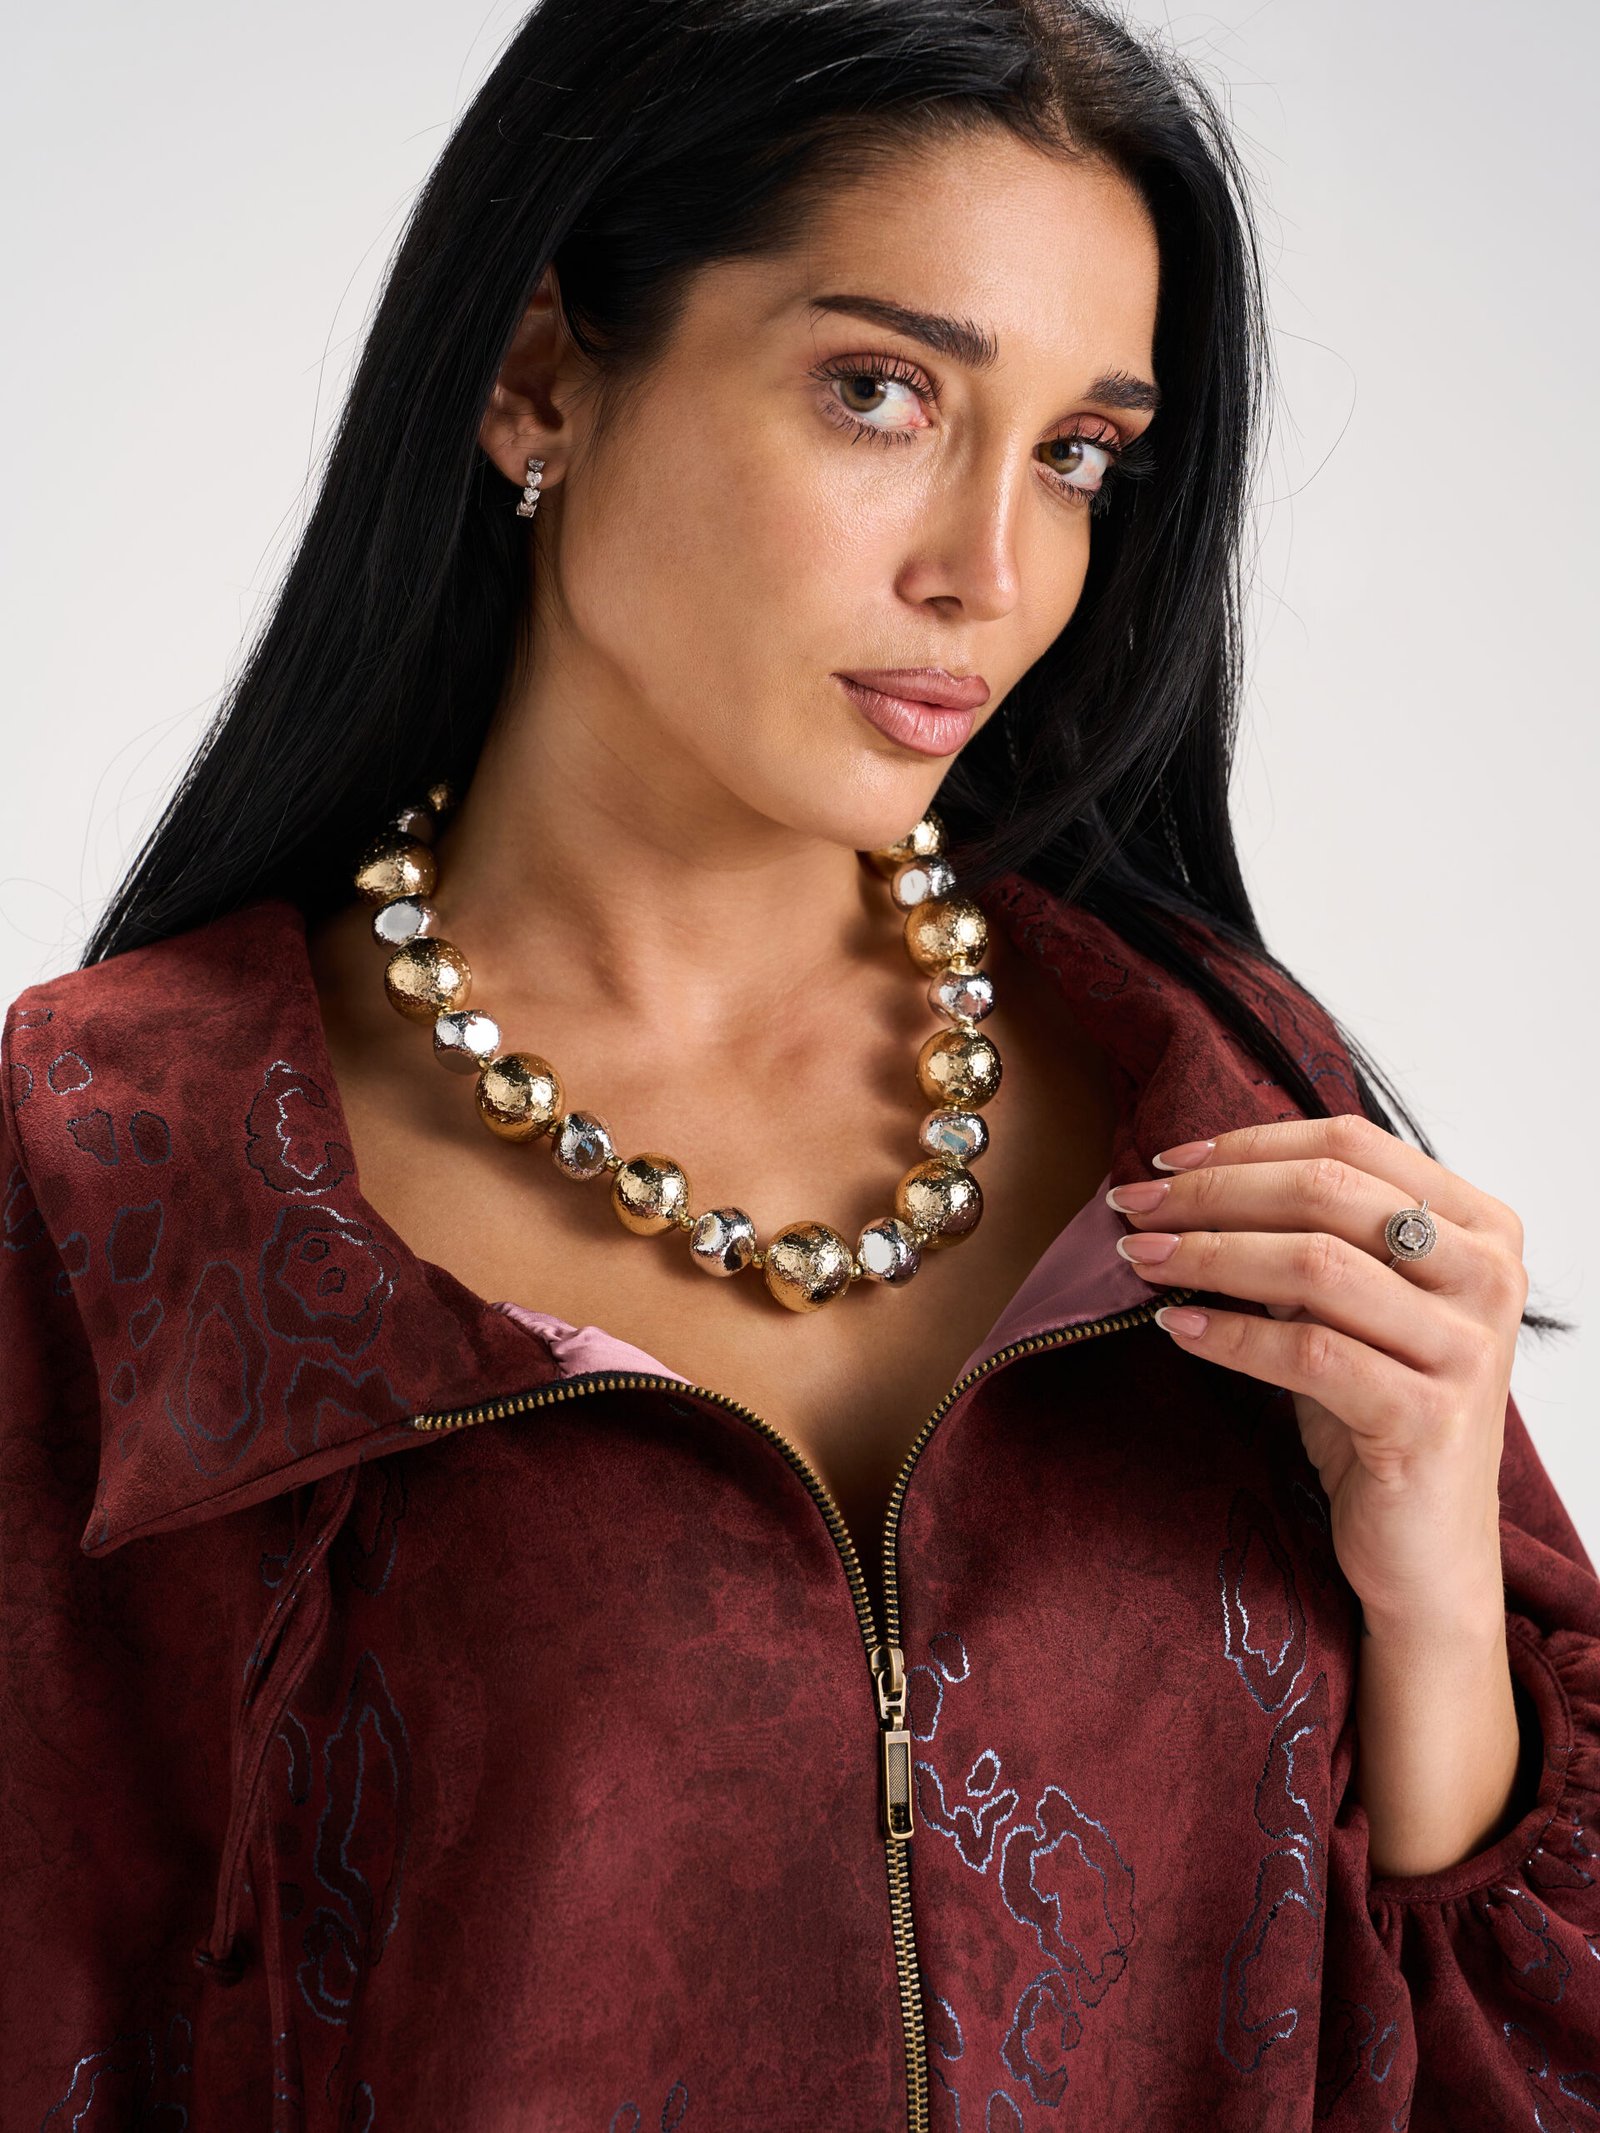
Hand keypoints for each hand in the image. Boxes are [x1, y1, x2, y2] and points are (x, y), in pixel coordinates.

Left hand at [1107, 1114, 1528, 1640]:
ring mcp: (1465, 1348)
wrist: (1425, 1551)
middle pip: (1327, 1193)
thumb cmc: (1379, 1414)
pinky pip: (1308, 1353)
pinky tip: (1177, 1326)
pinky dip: (1230, 1333)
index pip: (1350, 1143)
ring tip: (1141, 1260)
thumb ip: (1308, 1240)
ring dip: (1209, 1254)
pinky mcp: (1428, 1418)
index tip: (1167, 1160)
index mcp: (1477, 1227)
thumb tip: (1191, 1180)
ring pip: (1315, 1266)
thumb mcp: (1352, 1309)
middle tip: (1134, 1207)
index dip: (1247, 1144)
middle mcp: (1487, 1276)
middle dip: (1214, 1194)